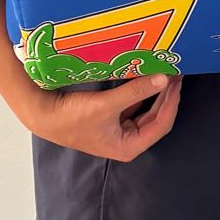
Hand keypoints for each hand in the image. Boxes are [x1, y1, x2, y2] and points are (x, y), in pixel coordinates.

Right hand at [17, 74, 182, 160]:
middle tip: (175, 73)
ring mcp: (120, 130)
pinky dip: (141, 92)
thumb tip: (162, 79)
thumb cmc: (72, 117)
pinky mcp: (112, 119)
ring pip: (146, 111)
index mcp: (129, 146)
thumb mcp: (106, 105)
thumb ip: (135, 91)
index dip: (171, 102)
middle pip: (156, 118)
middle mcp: (128, 141)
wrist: (42, 115)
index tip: (176, 81)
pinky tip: (147, 77)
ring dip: (155, 93)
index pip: (161, 124)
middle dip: (166, 96)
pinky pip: (134, 105)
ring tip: (165, 72)